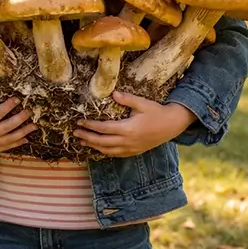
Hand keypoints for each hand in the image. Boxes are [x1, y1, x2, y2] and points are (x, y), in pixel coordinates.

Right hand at [0, 97, 36, 154]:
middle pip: (8, 127)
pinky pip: (6, 147)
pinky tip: (25, 140)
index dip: (8, 106)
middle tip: (29, 112)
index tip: (17, 99)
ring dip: (23, 132)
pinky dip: (16, 144)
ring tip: (34, 126)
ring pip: (10, 139)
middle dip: (20, 119)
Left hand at [73, 90, 195, 156]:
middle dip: (87, 138)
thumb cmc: (157, 112)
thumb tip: (113, 94)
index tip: (80, 122)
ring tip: (83, 142)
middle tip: (76, 133)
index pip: (104, 128)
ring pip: (107, 151)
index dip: (90, 126)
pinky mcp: (134, 151)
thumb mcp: (142, 103)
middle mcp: (128, 141)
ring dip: (94, 146)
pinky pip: (116, 154)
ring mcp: (131, 148)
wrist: (172, 125)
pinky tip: (98, 148)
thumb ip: (127, 99)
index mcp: (128, 128)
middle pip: (102, 142)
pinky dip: (105, 152)